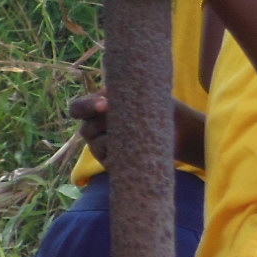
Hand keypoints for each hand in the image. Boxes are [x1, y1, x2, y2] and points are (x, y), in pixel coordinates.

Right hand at [70, 90, 205, 166]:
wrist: (179, 130)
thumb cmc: (158, 106)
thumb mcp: (145, 95)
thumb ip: (126, 93)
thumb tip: (109, 97)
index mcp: (96, 109)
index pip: (77, 108)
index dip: (86, 106)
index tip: (105, 104)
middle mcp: (94, 128)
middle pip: (86, 128)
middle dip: (104, 124)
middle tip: (123, 122)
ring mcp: (100, 147)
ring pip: (96, 145)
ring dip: (114, 139)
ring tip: (136, 134)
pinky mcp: (111, 163)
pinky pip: (108, 159)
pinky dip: (121, 152)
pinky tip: (135, 147)